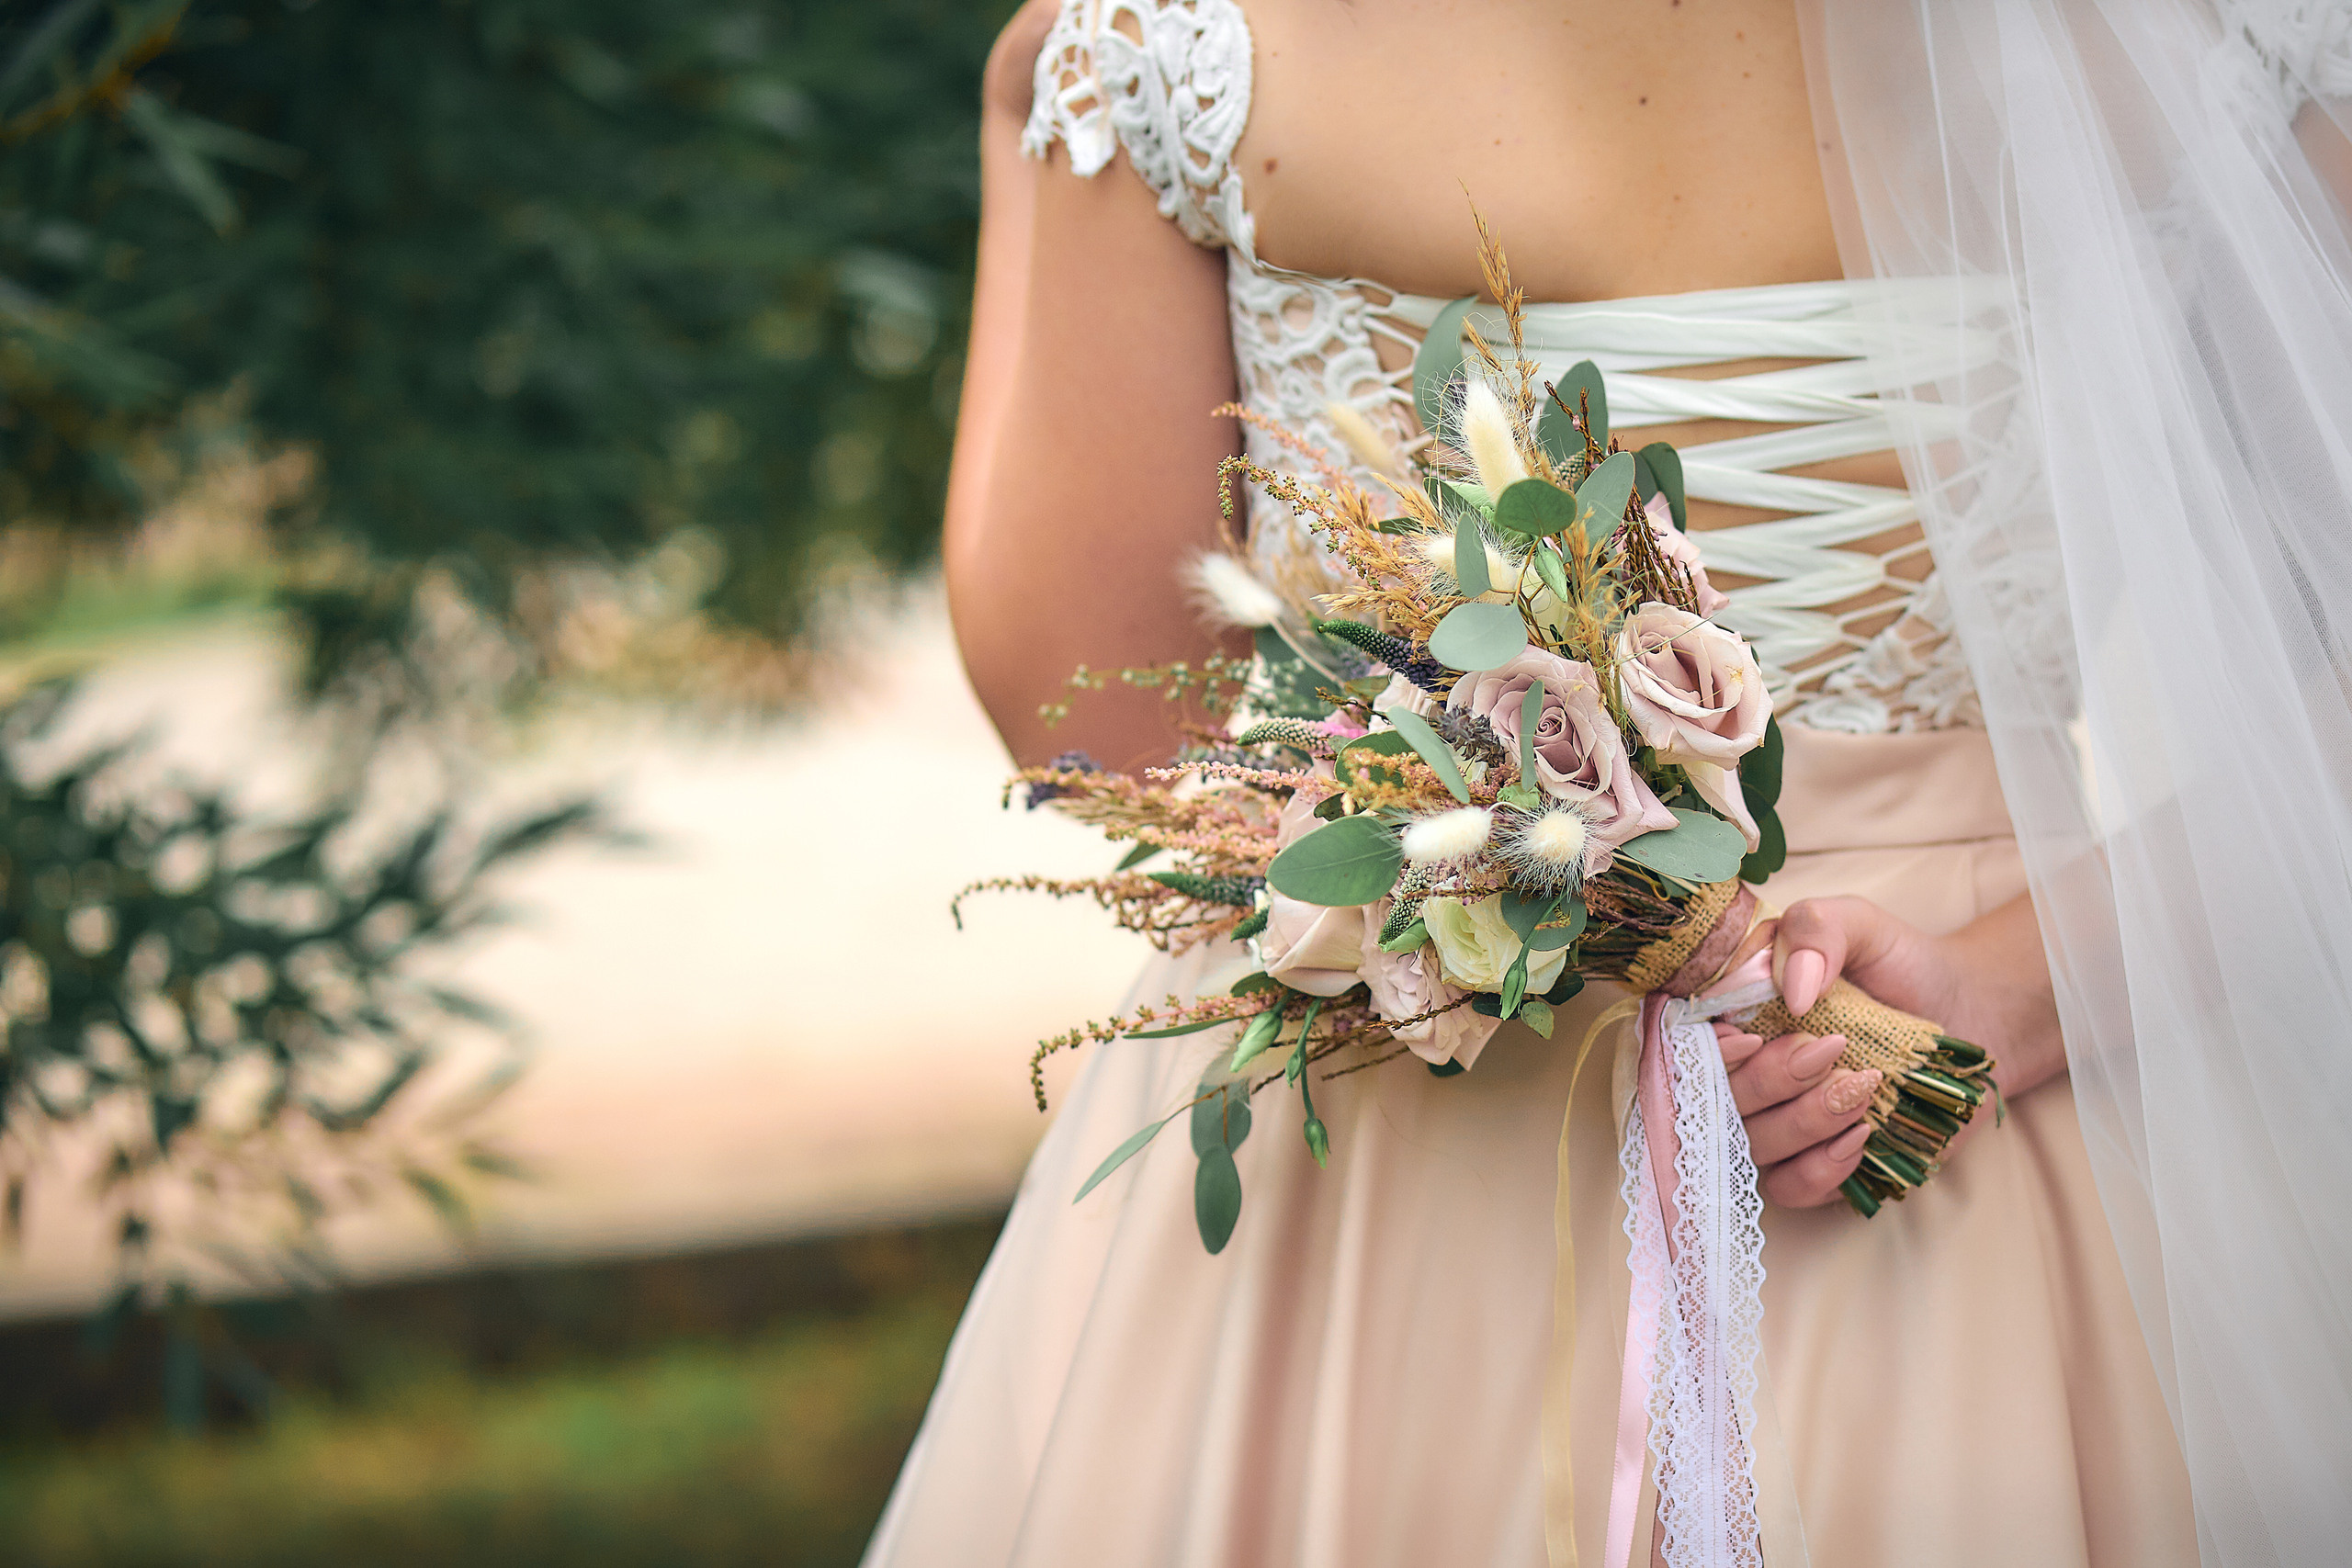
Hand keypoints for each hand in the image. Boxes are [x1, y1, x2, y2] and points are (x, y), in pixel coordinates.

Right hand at [1713, 890, 2064, 1206]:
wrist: (1971, 1013)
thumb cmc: (1901, 967)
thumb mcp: (1858, 924)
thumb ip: (1815, 929)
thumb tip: (1794, 990)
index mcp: (1734, 1015)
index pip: (1684, 1045)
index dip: (1707, 1050)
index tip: (1751, 1036)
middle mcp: (1743, 1073)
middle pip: (1715, 1101)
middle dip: (1769, 1079)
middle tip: (1830, 1049)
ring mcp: (1777, 1124)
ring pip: (1751, 1148)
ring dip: (1804, 1121)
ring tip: (1864, 1086)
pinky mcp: (1815, 1167)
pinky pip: (1789, 1189)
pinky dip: (1820, 1168)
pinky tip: (1862, 1135)